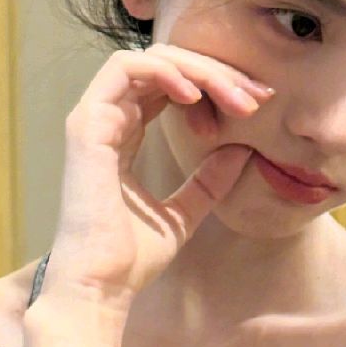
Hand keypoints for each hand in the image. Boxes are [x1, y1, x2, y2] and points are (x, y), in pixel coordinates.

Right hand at [40, 43, 274, 313]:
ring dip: (200, 71)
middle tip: (256, 97)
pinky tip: (196, 95)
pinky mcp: (87, 123)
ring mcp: (95, 117)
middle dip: (218, 74)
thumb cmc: (134, 258)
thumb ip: (209, 180)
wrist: (104, 286)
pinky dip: (165, 71)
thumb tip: (242, 150)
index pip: (175, 85)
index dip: (218, 85)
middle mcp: (110, 119)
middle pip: (168, 65)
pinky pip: (124, 68)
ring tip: (235, 98)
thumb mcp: (186, 212)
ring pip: (150, 59)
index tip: (258, 105)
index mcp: (127, 134)